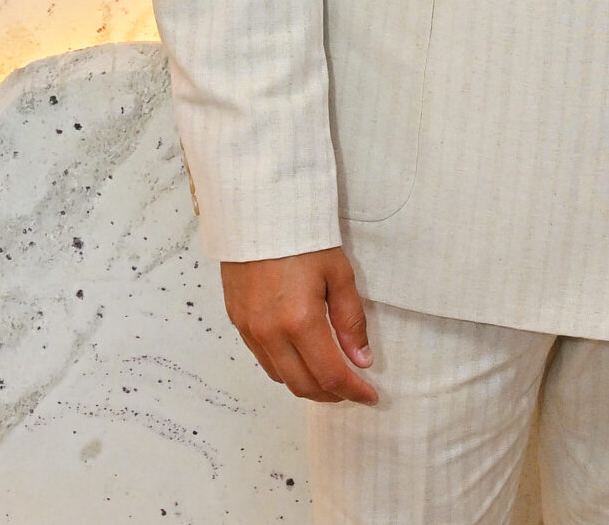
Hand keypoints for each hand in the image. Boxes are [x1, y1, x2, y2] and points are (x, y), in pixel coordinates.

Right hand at [220, 247, 378, 403]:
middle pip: (303, 386)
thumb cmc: (303, 238)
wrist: (258, 211)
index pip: (330, 375)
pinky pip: (263, 359)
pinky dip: (286, 368)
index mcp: (300, 321)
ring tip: (329, 376)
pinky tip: (302, 357)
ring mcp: (250, 330)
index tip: (370, 396)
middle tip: (353, 390)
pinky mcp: (238, 322)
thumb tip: (361, 360)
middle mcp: (270, 333)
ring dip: (308, 384)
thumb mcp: (339, 274)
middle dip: (332, 395)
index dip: (353, 391)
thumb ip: (351, 321)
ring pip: (281, 377)